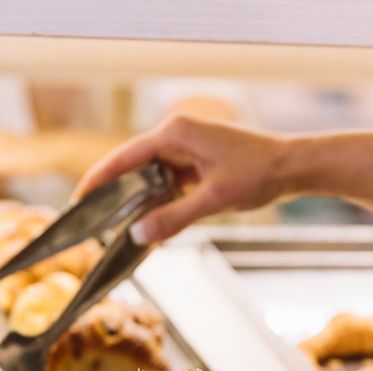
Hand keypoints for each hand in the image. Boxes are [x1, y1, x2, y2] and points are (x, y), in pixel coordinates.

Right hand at [74, 115, 289, 244]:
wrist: (293, 166)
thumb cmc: (259, 174)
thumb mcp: (213, 200)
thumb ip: (173, 218)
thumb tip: (136, 236)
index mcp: (176, 133)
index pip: (124, 156)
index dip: (99, 178)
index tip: (79, 198)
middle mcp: (177, 133)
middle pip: (132, 162)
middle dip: (113, 189)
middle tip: (91, 216)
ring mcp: (187, 144)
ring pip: (149, 171)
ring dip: (136, 195)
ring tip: (115, 221)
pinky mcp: (196, 157)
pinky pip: (166, 176)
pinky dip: (156, 195)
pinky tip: (148, 216)